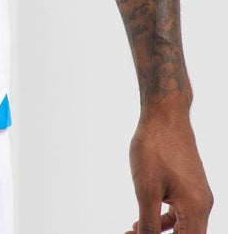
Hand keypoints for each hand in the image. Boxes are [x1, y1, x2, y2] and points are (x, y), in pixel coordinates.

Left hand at [125, 107, 212, 233]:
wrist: (165, 113)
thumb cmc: (155, 147)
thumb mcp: (146, 190)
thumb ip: (149, 223)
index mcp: (195, 209)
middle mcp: (203, 204)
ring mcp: (198, 194)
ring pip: (183, 226)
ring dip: (161, 231)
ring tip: (134, 230)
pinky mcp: (191, 184)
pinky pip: (181, 211)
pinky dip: (165, 218)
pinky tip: (145, 215)